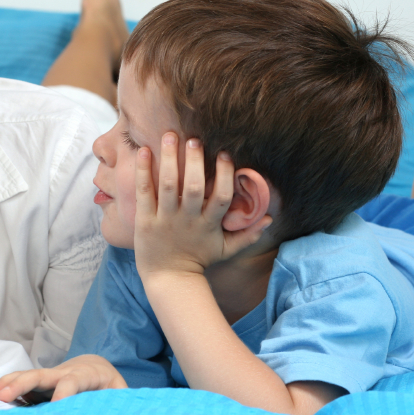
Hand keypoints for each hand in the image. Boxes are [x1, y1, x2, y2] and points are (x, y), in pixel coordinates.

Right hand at [0, 355, 126, 401]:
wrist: (96, 365)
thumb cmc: (108, 384)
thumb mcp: (119, 392)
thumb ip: (117, 402)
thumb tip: (120, 412)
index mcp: (85, 374)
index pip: (71, 382)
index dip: (62, 394)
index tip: (53, 409)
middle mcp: (64, 371)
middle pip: (41, 374)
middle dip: (21, 384)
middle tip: (3, 396)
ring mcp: (50, 374)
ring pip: (27, 375)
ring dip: (7, 383)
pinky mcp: (40, 380)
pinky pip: (21, 380)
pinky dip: (5, 384)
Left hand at [133, 133, 242, 277]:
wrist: (168, 279)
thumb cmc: (198, 260)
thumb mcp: (225, 249)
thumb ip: (248, 234)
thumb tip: (269, 218)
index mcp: (209, 224)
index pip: (222, 197)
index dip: (225, 175)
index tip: (224, 154)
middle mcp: (188, 219)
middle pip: (194, 187)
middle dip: (195, 162)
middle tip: (195, 139)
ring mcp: (165, 219)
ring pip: (168, 185)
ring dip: (170, 159)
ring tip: (170, 136)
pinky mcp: (145, 220)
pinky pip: (145, 192)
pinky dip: (144, 171)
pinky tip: (145, 151)